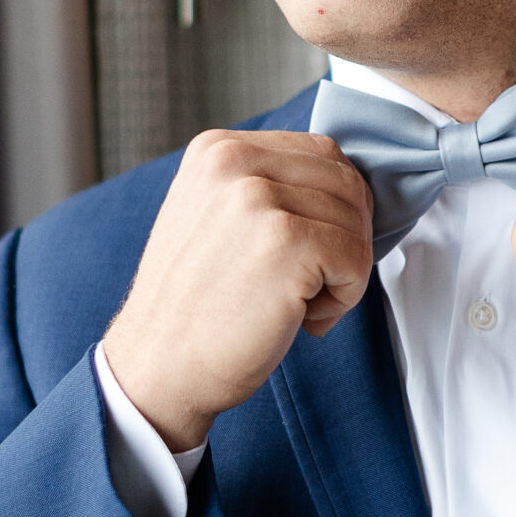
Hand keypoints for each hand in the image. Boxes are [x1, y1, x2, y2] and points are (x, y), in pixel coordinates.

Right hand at [102, 130, 373, 449]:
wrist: (158, 366)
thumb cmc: (193, 308)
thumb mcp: (213, 217)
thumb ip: (266, 189)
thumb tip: (343, 190)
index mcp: (218, 149)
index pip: (321, 153)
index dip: (336, 207)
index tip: (316, 249)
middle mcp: (236, 162)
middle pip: (346, 182)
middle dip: (346, 238)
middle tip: (313, 283)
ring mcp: (259, 198)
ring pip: (356, 222)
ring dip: (344, 272)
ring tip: (298, 302)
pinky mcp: (287, 240)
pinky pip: (357, 259)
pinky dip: (345, 296)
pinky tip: (302, 316)